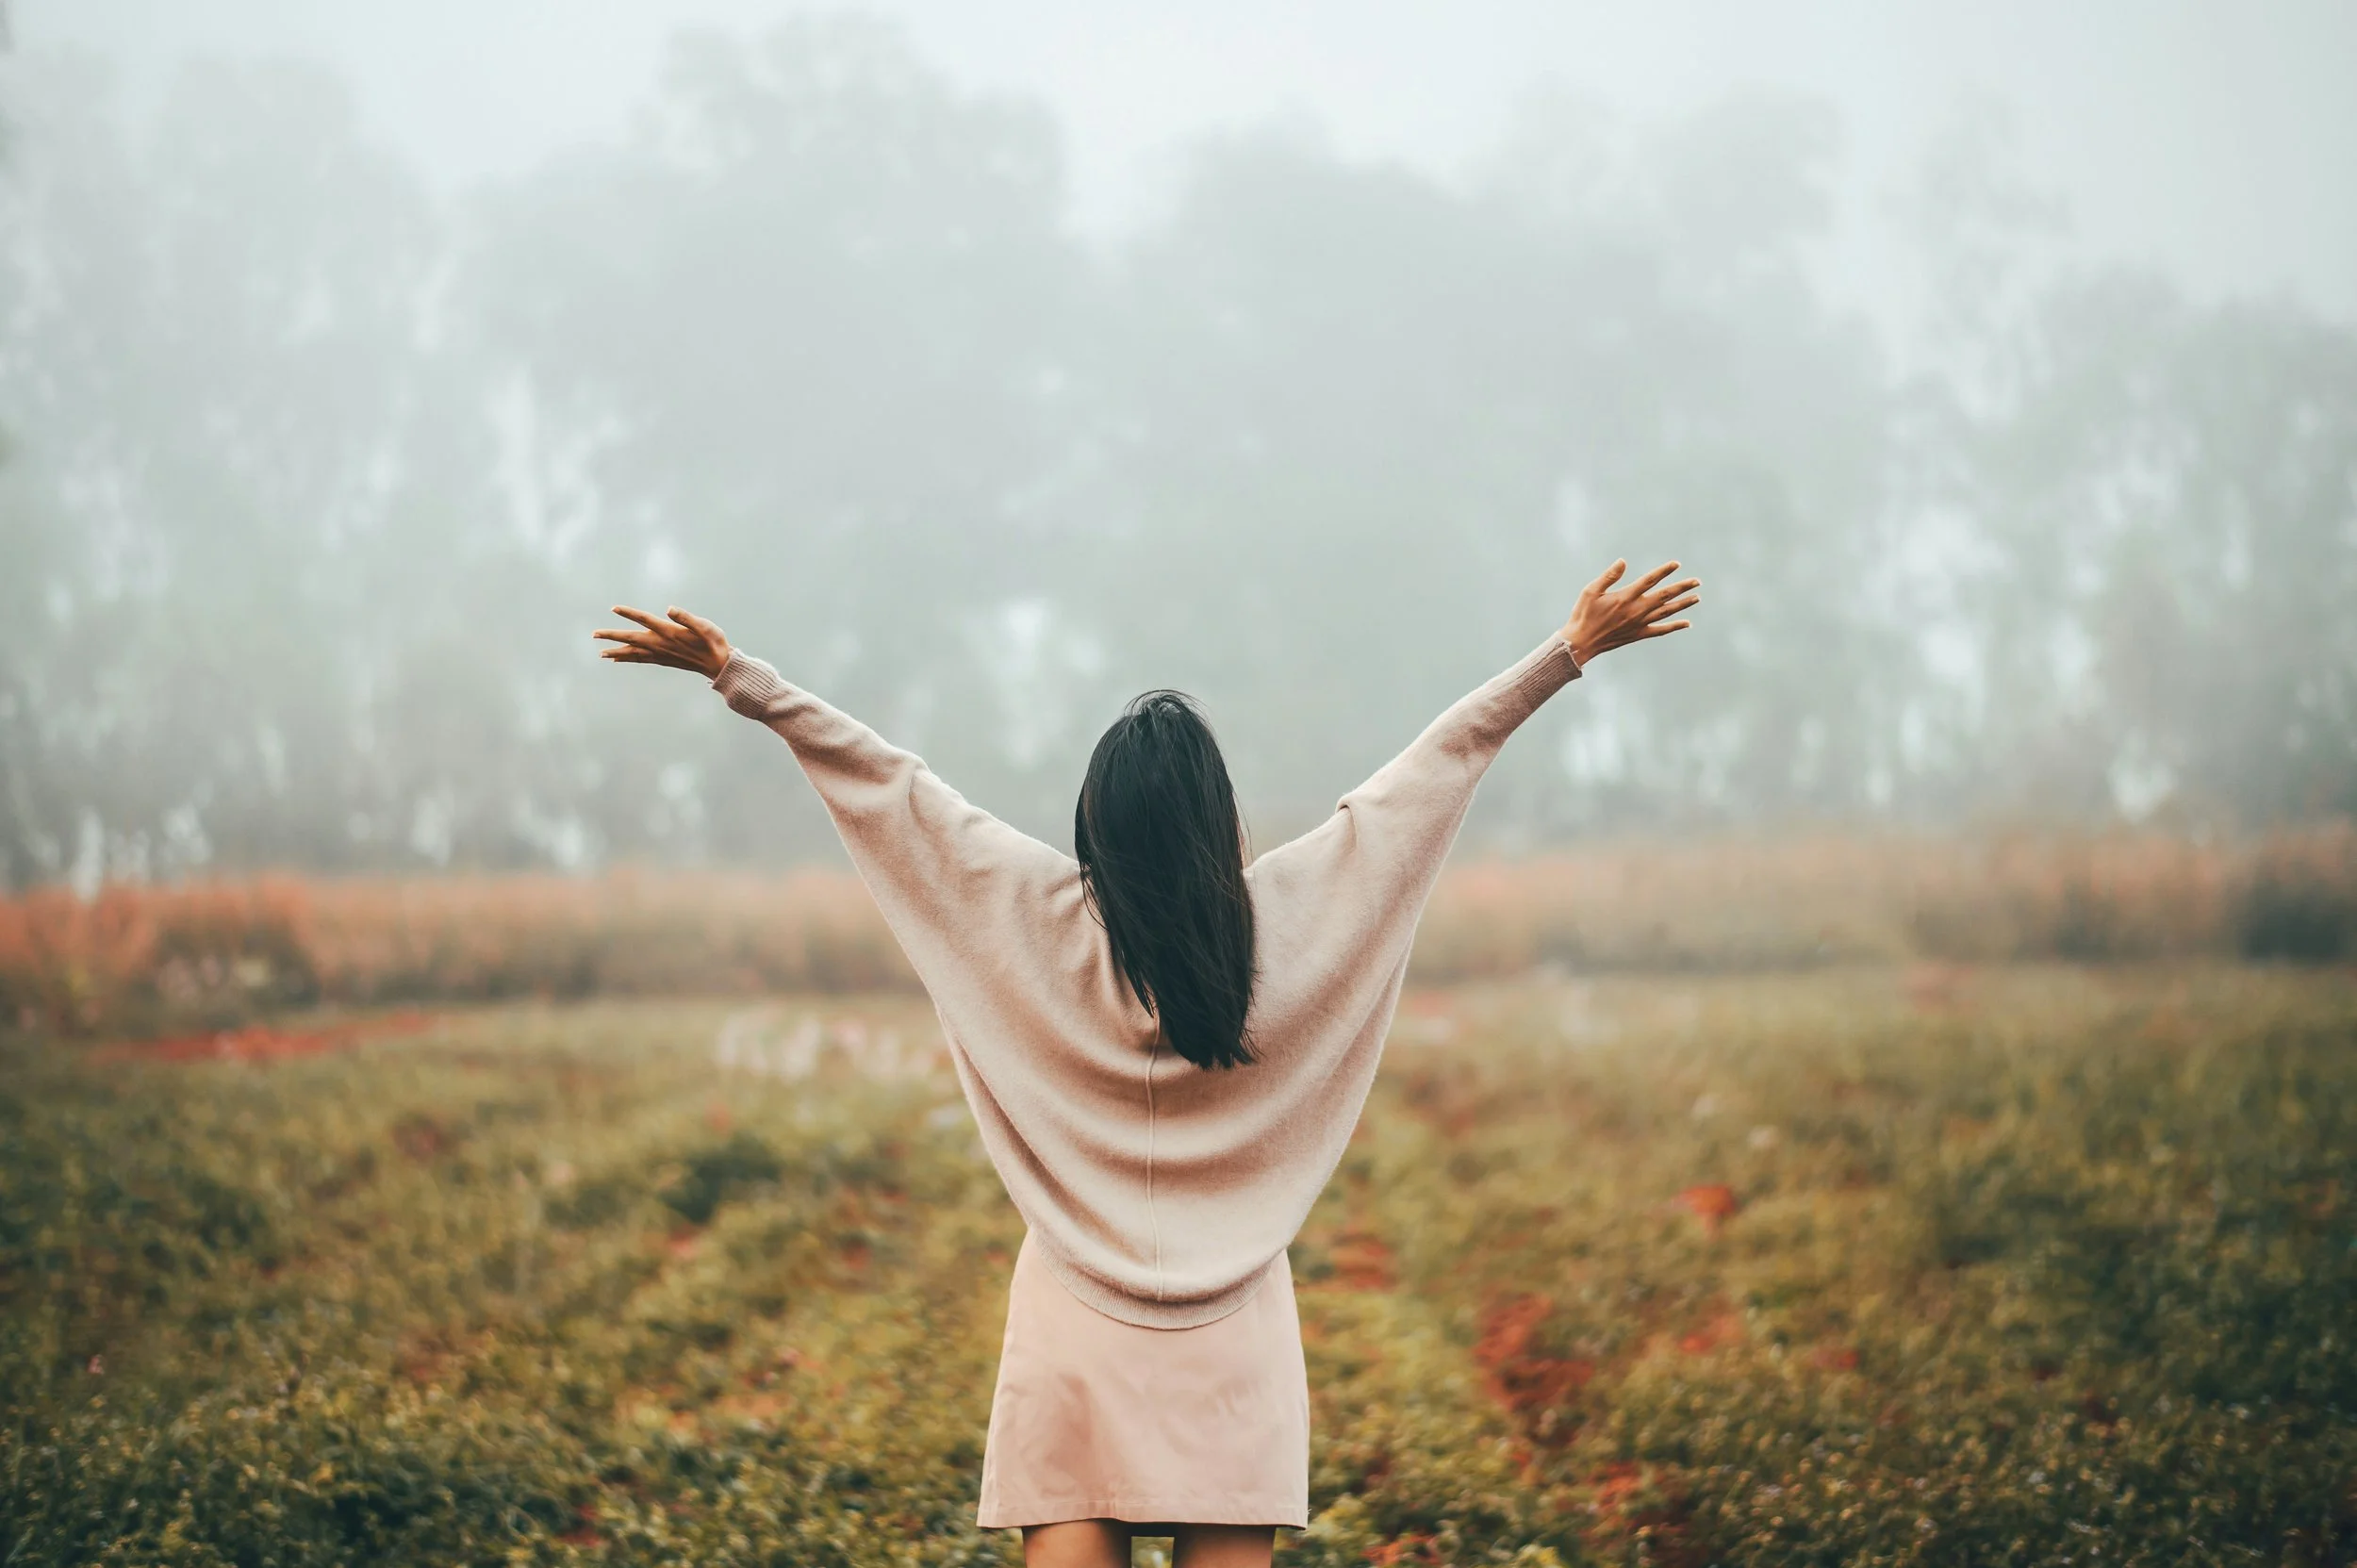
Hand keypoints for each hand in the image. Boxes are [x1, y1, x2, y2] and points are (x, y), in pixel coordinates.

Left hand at [594, 605, 734, 679]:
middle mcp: (661, 644)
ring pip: (633, 653)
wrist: (718, 665)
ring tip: (601, 653)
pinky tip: (618, 660)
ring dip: (616, 652)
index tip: (614, 608)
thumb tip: (669, 609)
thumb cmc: (714, 642)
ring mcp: (661, 654)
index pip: (645, 620)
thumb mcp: (705, 626)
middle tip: (594, 635)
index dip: (629, 613)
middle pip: (631, 638)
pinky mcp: (663, 660)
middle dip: (612, 636)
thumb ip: (687, 618)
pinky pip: (641, 659)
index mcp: (669, 632)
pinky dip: (628, 659)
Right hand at [1563, 559, 1698, 664]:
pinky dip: (1674, 626)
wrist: (1581, 642)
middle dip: (1682, 588)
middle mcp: (1636, 611)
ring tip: (1696, 597)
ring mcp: (1639, 624)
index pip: (1649, 580)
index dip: (1664, 571)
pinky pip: (1660, 631)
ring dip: (1683, 604)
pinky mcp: (1638, 634)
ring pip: (1666, 613)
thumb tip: (1623, 561)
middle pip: (1665, 596)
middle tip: (1697, 582)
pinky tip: (1687, 623)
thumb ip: (1609, 576)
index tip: (1676, 564)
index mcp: (1625, 597)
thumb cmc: (1583, 614)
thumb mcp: (1591, 591)